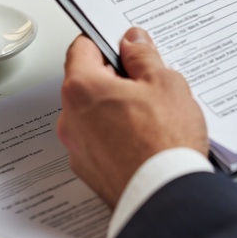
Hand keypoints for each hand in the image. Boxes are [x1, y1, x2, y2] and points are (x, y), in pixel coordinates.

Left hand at [57, 28, 208, 206]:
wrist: (165, 196)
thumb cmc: (164, 142)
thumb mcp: (164, 83)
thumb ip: (143, 56)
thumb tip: (132, 42)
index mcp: (83, 88)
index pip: (82, 48)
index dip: (105, 42)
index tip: (123, 45)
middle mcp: (71, 118)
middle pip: (87, 84)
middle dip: (114, 79)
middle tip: (146, 84)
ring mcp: (77, 148)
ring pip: (93, 115)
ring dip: (114, 110)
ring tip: (151, 117)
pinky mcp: (89, 172)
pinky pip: (99, 142)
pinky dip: (116, 138)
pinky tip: (145, 141)